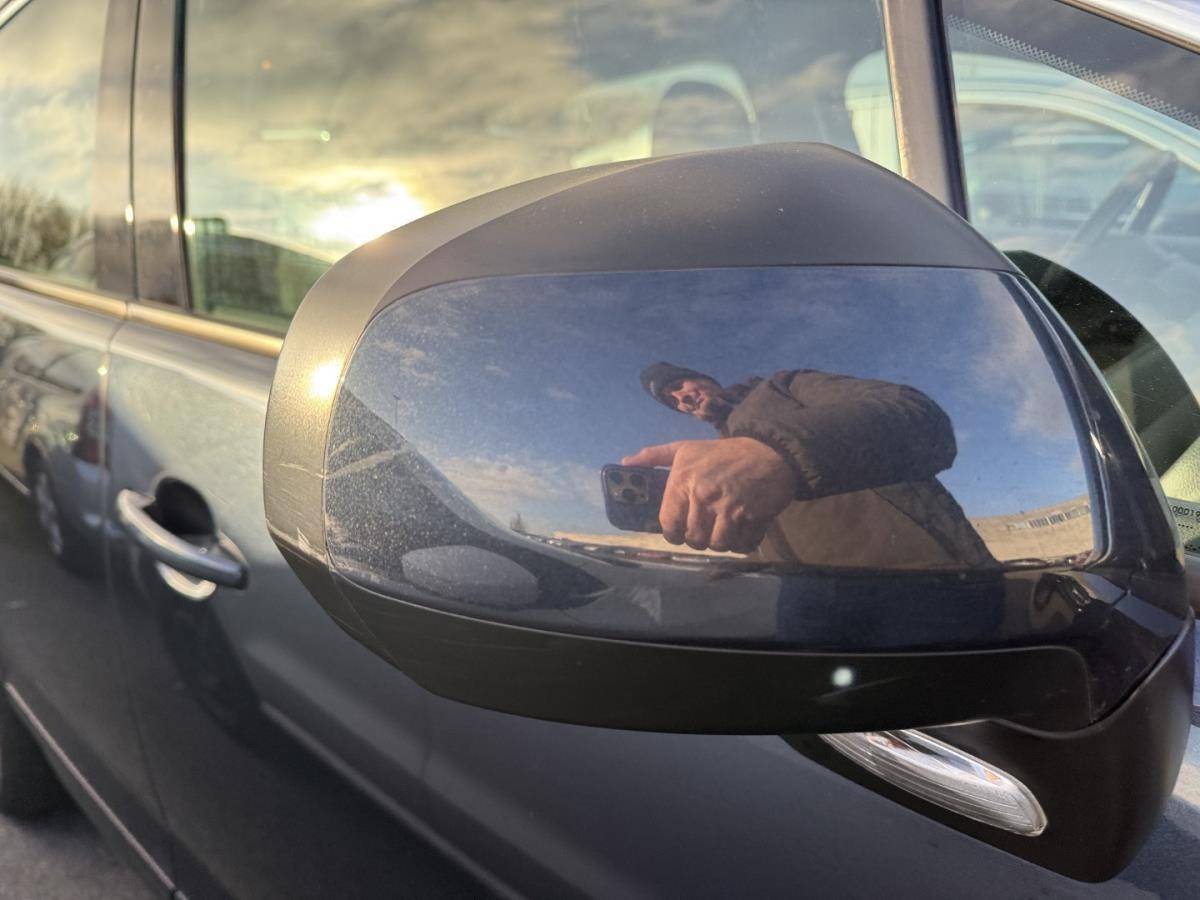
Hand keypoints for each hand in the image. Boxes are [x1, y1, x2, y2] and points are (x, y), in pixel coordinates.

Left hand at [622, 437, 796, 551]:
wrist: (769, 451)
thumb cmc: (723, 453)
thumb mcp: (686, 448)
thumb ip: (655, 456)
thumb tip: (626, 463)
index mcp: (683, 481)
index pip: (668, 524)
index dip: (673, 532)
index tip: (680, 531)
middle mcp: (703, 496)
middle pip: (693, 538)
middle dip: (699, 537)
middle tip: (707, 528)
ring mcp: (729, 508)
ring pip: (717, 546)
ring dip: (721, 542)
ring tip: (725, 529)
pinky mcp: (753, 518)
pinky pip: (741, 546)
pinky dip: (742, 543)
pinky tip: (742, 530)